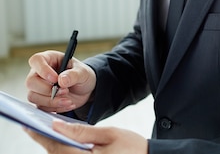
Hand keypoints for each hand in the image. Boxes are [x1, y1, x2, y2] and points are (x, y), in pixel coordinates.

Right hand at [26, 50, 95, 113]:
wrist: (85, 89)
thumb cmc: (82, 75)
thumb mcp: (83, 72)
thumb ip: (73, 74)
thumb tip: (61, 80)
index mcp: (49, 59)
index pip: (36, 60)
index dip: (43, 70)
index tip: (55, 79)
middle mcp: (40, 73)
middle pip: (31, 82)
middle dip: (48, 90)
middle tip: (65, 91)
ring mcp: (38, 87)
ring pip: (33, 96)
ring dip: (51, 101)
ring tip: (68, 100)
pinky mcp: (41, 100)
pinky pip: (40, 106)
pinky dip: (55, 108)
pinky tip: (67, 104)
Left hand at [26, 120, 147, 153]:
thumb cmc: (132, 147)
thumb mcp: (110, 133)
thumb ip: (82, 131)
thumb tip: (57, 125)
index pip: (58, 147)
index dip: (42, 136)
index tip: (30, 126)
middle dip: (46, 141)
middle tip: (35, 127)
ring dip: (55, 146)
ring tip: (49, 132)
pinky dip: (63, 151)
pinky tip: (63, 142)